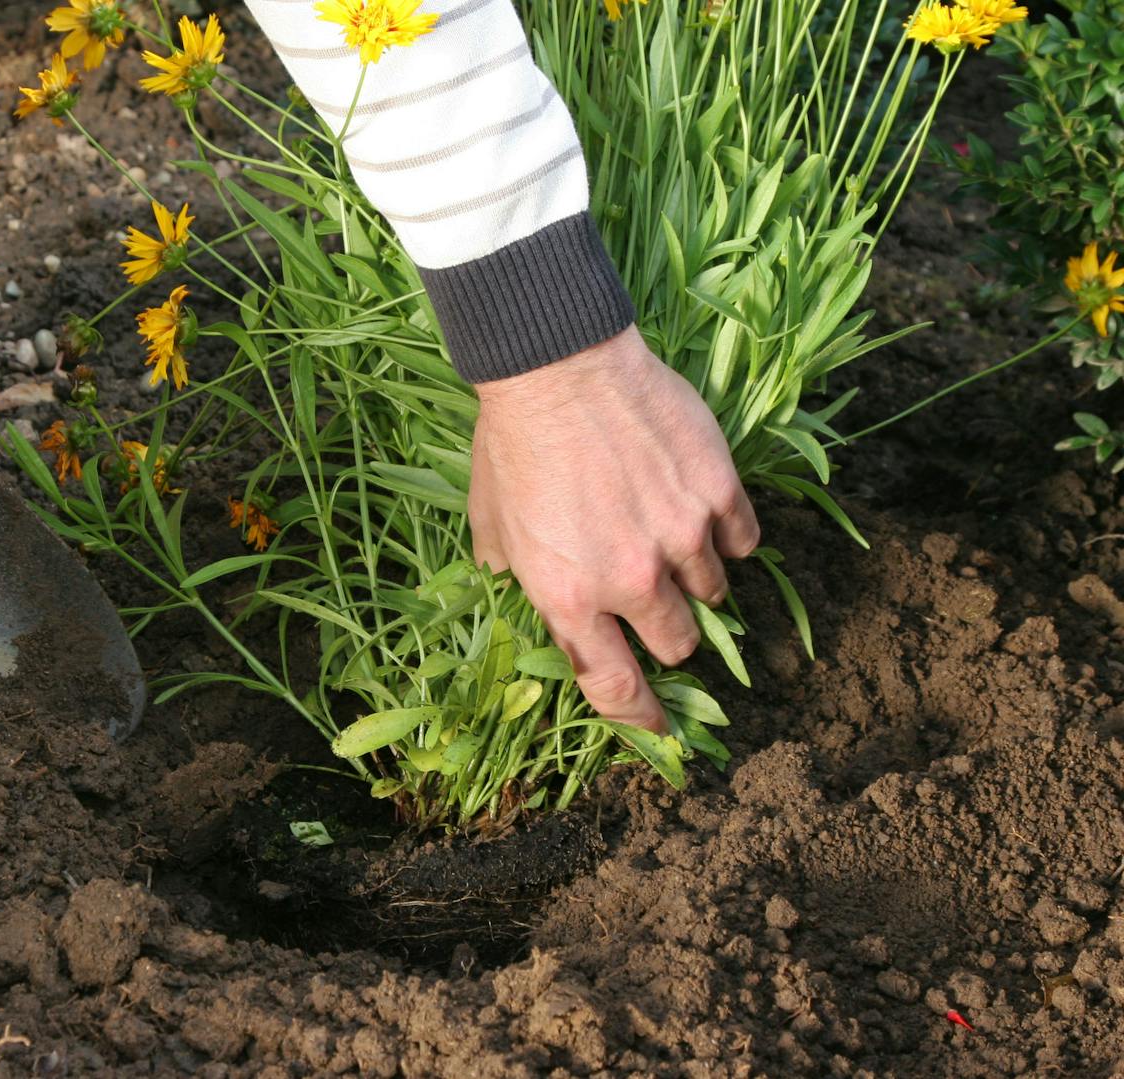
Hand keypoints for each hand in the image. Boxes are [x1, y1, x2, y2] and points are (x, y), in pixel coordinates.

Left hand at [468, 327, 758, 731]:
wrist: (557, 366)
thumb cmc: (512, 443)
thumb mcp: (491, 523)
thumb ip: (515, 573)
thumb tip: (521, 594)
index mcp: (567, 596)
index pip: (613, 684)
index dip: (638, 714)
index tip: (658, 726)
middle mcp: (629, 579)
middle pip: (674, 642)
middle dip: (666, 634)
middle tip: (655, 605)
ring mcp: (681, 537)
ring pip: (713, 592)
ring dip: (695, 581)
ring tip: (670, 542)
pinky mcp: (718, 492)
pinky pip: (743, 540)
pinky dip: (728, 536)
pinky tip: (703, 513)